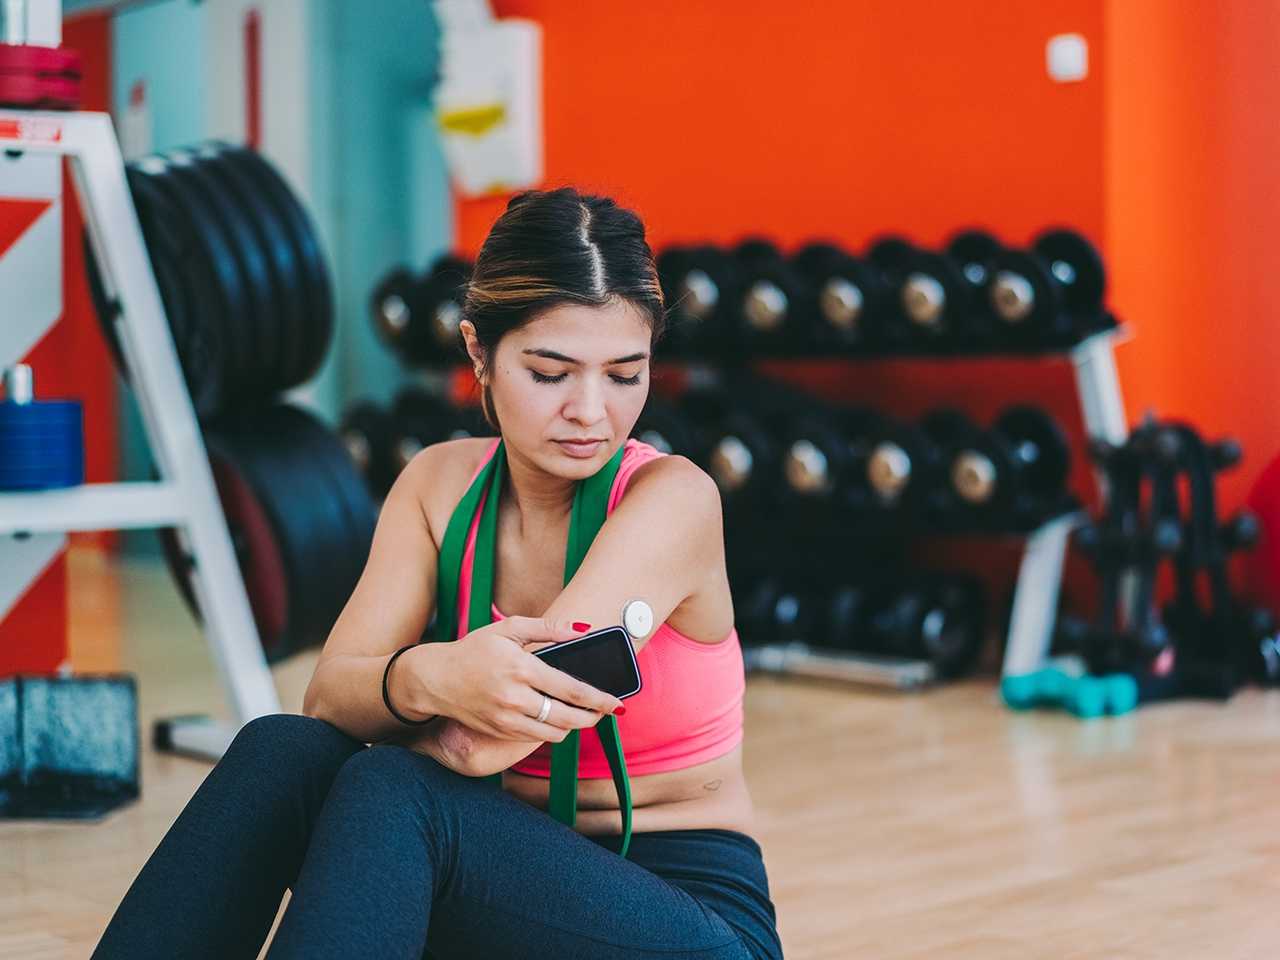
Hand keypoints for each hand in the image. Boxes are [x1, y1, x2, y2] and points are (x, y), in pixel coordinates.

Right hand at [422, 617, 624, 741]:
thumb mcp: (509, 628)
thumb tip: (584, 631)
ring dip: (575, 726)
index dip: (599, 699)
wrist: (436, 679)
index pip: (571, 689)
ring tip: (584, 714)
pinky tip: (558, 718)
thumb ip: (549, 628)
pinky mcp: (500, 732)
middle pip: (568, 718)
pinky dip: (553, 731)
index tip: (617, 701)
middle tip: (605, 711)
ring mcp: (506, 719)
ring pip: (555, 733)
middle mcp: (515, 697)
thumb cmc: (475, 649)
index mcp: (521, 668)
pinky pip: (536, 737)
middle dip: (594, 717)